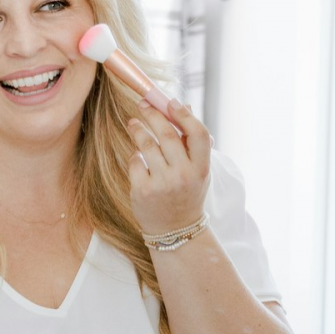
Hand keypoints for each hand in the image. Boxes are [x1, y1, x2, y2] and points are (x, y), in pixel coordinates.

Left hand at [127, 98, 211, 234]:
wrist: (176, 232)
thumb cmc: (188, 194)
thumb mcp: (198, 171)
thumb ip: (192, 141)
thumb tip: (183, 105)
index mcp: (201, 168)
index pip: (198, 134)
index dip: (184, 115)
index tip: (170, 101)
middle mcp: (184, 175)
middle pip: (167, 134)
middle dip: (153, 114)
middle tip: (143, 103)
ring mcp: (163, 184)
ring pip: (146, 145)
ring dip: (138, 130)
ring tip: (133, 123)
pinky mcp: (143, 191)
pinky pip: (135, 162)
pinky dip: (135, 156)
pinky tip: (137, 156)